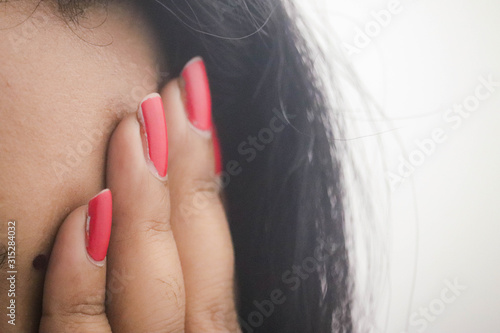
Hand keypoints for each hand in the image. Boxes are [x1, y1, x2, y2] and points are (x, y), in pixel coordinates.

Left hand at [38, 58, 238, 331]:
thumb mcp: (184, 317)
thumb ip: (185, 274)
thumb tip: (181, 188)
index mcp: (209, 330)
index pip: (217, 250)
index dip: (209, 177)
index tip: (199, 107)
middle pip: (196, 259)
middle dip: (186, 170)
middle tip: (175, 95)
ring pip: (153, 287)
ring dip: (146, 204)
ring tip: (138, 129)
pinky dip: (85, 277)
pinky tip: (89, 212)